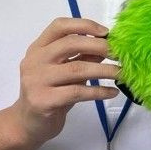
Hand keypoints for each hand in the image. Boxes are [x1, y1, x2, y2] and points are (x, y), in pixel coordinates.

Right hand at [10, 18, 119, 146]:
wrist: (28, 124)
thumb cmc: (51, 91)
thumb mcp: (66, 69)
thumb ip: (84, 54)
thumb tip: (110, 43)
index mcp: (39, 48)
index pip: (60, 26)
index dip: (85, 25)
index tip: (107, 32)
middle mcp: (35, 61)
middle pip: (71, 43)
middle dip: (100, 46)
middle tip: (120, 54)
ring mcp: (36, 81)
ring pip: (77, 68)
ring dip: (105, 70)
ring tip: (122, 73)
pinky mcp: (43, 101)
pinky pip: (77, 92)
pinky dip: (99, 91)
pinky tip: (112, 92)